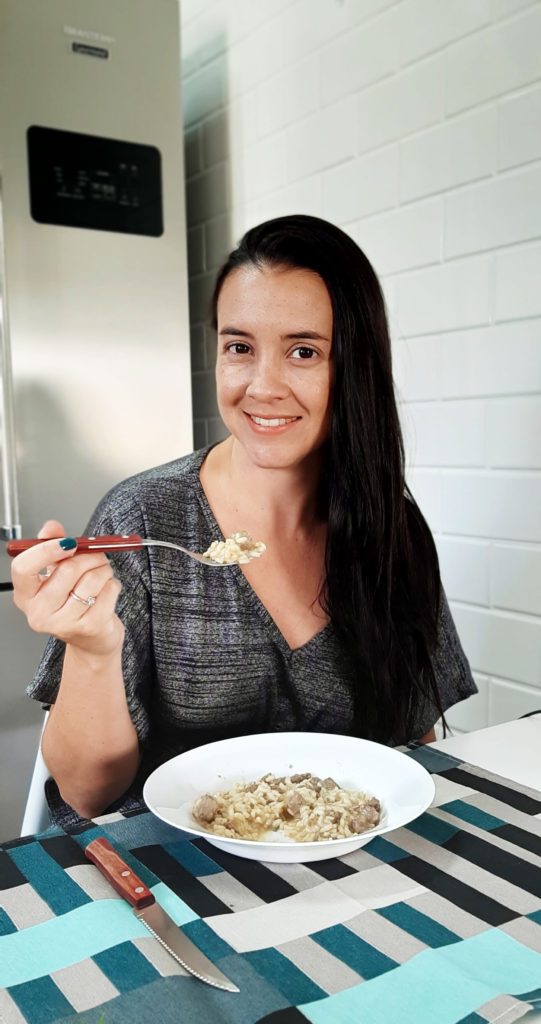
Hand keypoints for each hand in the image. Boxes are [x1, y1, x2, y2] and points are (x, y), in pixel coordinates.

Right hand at [11, 520, 123, 656]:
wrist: (91, 640)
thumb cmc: (73, 603)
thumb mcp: (56, 573)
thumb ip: (53, 546)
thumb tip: (51, 527)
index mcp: (26, 595)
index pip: (23, 568)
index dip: (46, 550)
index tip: (67, 543)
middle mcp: (40, 612)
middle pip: (67, 570)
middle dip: (89, 556)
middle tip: (95, 556)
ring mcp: (64, 623)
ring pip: (92, 578)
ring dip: (103, 569)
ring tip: (101, 574)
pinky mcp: (90, 626)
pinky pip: (108, 590)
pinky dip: (112, 584)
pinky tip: (105, 591)